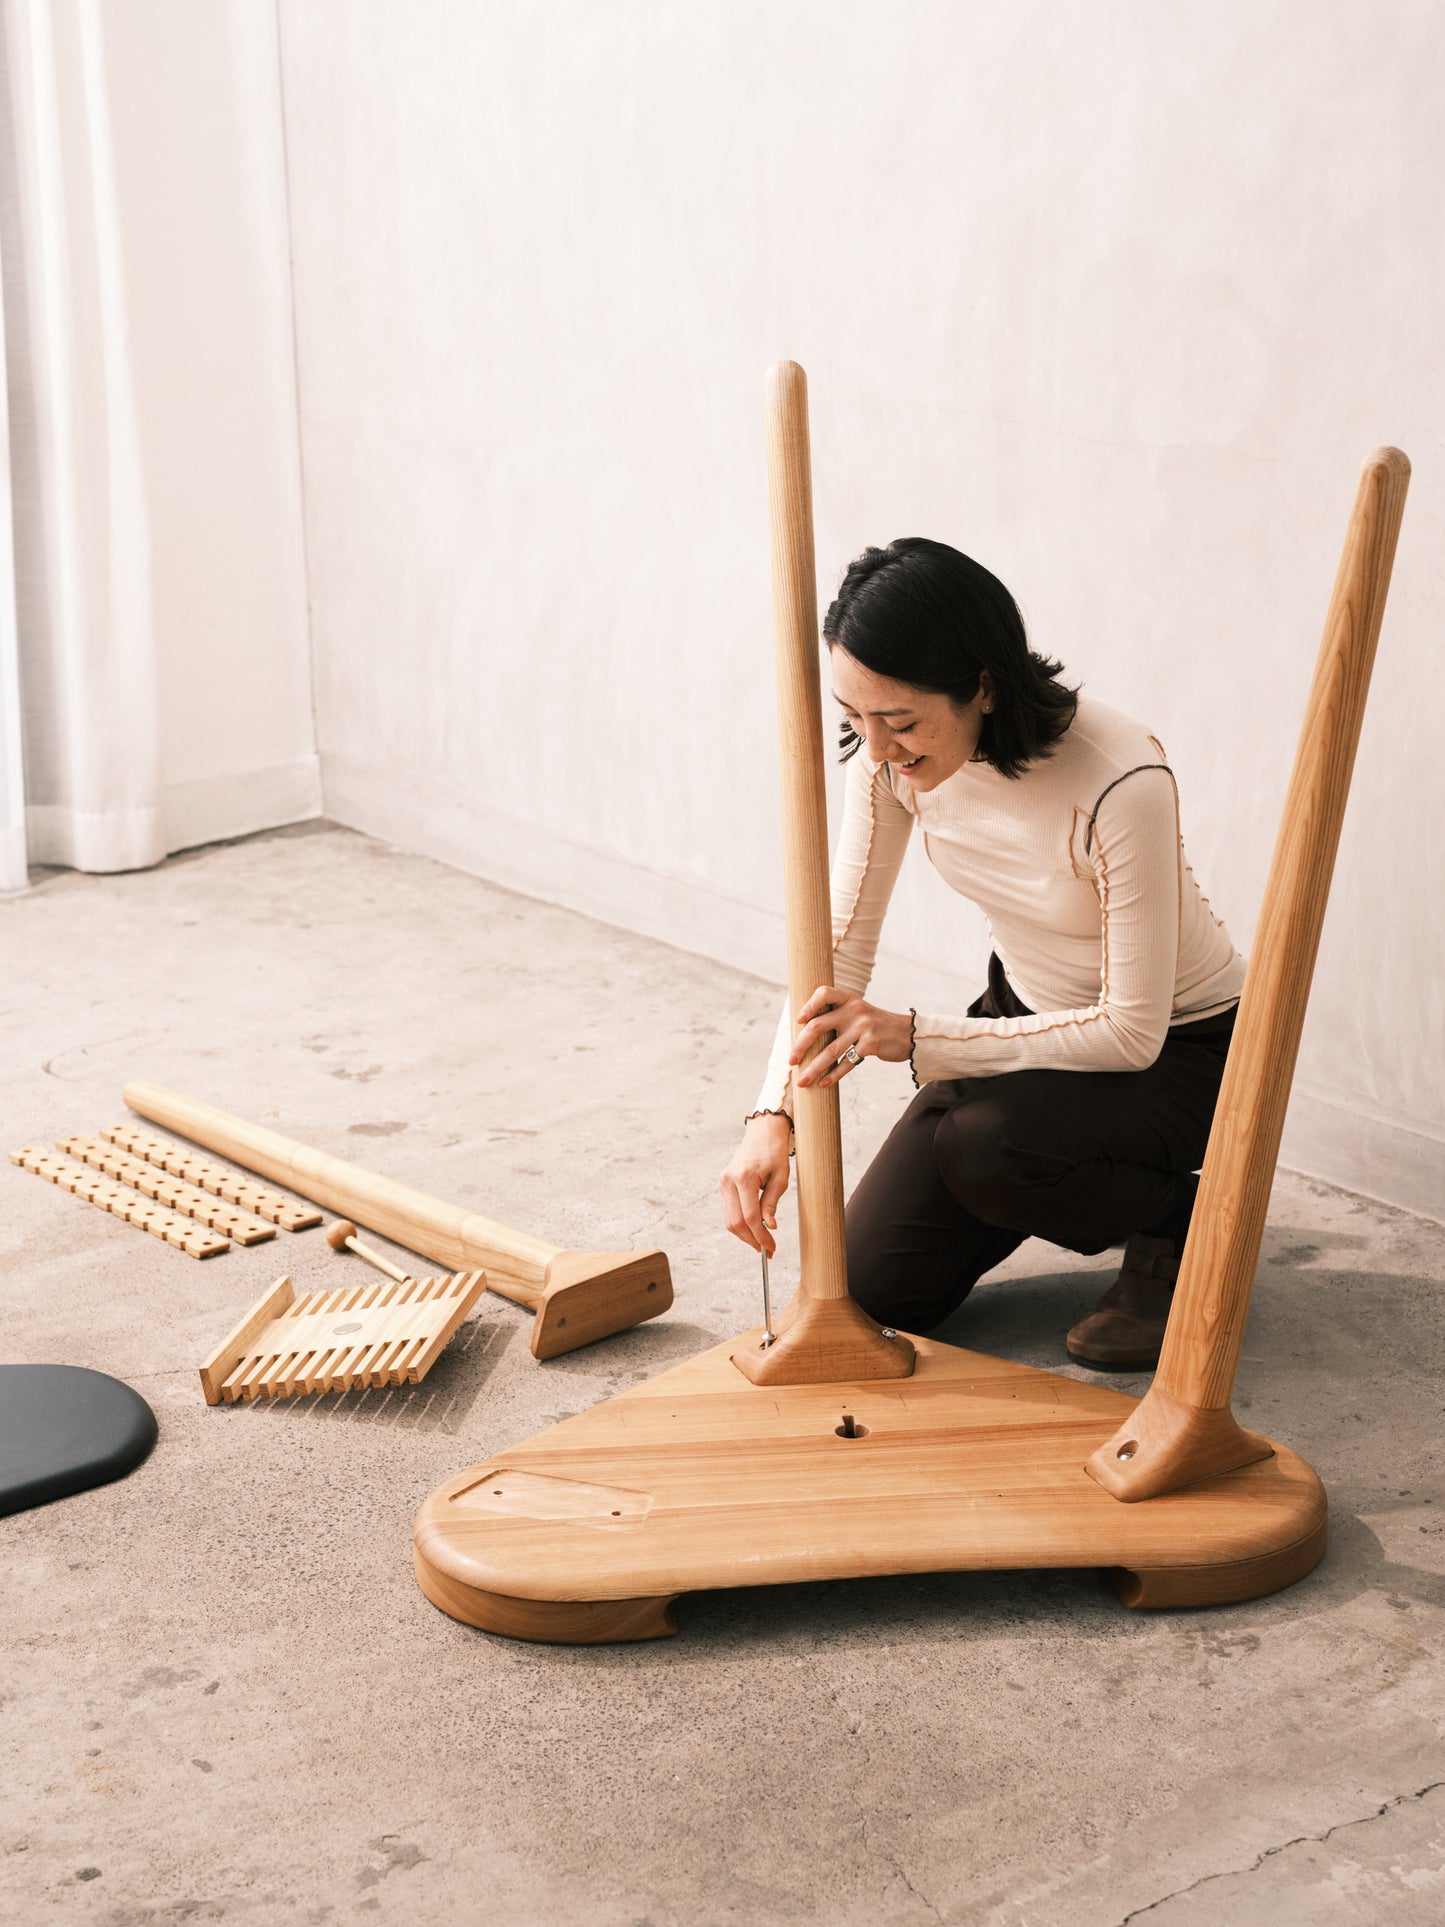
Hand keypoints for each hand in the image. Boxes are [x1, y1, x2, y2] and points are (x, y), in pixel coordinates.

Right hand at [718, 1112, 791, 1255]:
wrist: (762, 1133)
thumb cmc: (774, 1153)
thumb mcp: (780, 1178)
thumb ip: (772, 1204)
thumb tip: (769, 1227)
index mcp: (744, 1178)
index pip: (749, 1217)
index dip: (761, 1236)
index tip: (772, 1247)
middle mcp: (728, 1181)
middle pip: (735, 1222)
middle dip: (751, 1240)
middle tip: (767, 1250)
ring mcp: (722, 1183)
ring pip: (729, 1220)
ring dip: (744, 1235)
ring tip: (761, 1242)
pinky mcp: (722, 1185)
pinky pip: (728, 1211)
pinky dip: (739, 1224)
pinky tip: (753, 1229)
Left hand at [789, 985, 912, 1088]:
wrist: (908, 1034)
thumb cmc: (875, 1026)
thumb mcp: (858, 1012)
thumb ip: (837, 1015)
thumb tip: (804, 1034)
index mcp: (848, 999)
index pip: (824, 993)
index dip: (808, 1006)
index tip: (798, 1021)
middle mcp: (854, 1010)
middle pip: (818, 1026)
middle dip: (801, 1045)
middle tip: (791, 1060)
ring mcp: (863, 1027)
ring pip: (830, 1050)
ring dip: (813, 1068)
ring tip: (802, 1080)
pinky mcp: (871, 1044)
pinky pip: (847, 1062)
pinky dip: (833, 1075)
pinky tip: (824, 1083)